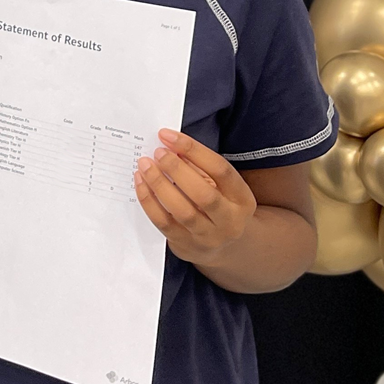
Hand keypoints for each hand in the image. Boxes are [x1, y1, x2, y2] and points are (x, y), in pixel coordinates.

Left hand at [133, 128, 256, 266]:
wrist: (223, 247)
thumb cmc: (219, 205)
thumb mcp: (222, 187)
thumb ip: (201, 167)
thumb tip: (171, 146)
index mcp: (242, 199)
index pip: (220, 170)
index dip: (193, 150)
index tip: (168, 136)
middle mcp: (229, 221)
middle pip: (203, 194)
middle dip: (176, 169)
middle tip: (158, 152)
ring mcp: (207, 237)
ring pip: (181, 210)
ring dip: (159, 184)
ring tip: (145, 165)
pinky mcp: (185, 245)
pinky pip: (163, 222)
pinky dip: (149, 201)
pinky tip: (141, 183)